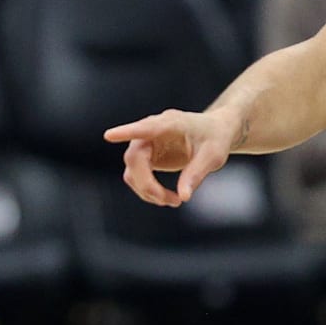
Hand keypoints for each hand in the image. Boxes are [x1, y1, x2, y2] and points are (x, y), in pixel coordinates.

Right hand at [103, 108, 239, 206]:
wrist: (215, 132)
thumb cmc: (216, 138)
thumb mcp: (213, 156)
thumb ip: (197, 174)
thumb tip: (184, 196)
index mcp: (170, 123)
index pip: (145, 128)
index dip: (127, 132)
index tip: (109, 135)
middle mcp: (152, 131)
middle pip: (134, 158)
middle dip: (148, 184)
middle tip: (173, 201)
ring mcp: (145, 143)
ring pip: (132, 171)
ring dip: (147, 190)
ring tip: (175, 201)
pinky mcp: (145, 156)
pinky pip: (137, 176)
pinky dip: (148, 190)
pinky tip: (168, 198)